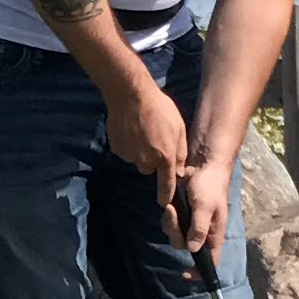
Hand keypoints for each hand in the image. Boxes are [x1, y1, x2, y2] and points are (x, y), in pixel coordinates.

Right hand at [107, 79, 190, 201]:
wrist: (130, 95)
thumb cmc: (159, 108)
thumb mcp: (179, 128)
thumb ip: (180, 152)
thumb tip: (180, 172)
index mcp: (165, 157)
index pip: (166, 184)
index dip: (165, 195)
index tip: (164, 203)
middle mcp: (146, 161)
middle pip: (149, 169)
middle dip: (152, 160)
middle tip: (154, 139)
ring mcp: (129, 155)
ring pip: (137, 159)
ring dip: (140, 151)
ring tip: (142, 130)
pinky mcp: (117, 149)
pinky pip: (125, 151)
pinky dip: (128, 144)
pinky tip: (130, 129)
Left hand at [170, 156, 233, 265]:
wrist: (203, 165)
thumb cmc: (210, 186)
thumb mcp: (206, 207)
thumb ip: (199, 228)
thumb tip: (192, 250)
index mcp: (213, 234)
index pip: (210, 261)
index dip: (199, 272)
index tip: (185, 275)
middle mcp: (202, 232)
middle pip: (184, 246)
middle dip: (175, 233)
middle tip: (173, 213)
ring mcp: (190, 224)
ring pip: (174, 235)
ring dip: (170, 223)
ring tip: (171, 206)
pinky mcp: (180, 214)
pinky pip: (169, 223)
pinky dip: (168, 216)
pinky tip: (170, 203)